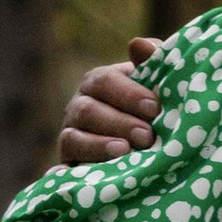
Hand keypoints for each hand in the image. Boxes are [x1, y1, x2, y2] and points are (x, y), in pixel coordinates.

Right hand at [55, 36, 161, 165]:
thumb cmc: (158, 109)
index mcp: (100, 83)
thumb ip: (154, 63)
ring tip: (125, 152)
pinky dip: (62, 174)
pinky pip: (61, 170)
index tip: (153, 108)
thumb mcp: (160, 85)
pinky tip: (71, 176)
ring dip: (98, 146)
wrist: (155, 148)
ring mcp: (72, 136)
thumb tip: (138, 44)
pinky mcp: (70, 167)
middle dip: (118, 123)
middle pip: (87, 110)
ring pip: (73, 138)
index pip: (104, 81)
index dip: (128, 94)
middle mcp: (80, 107)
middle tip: (147, 136)